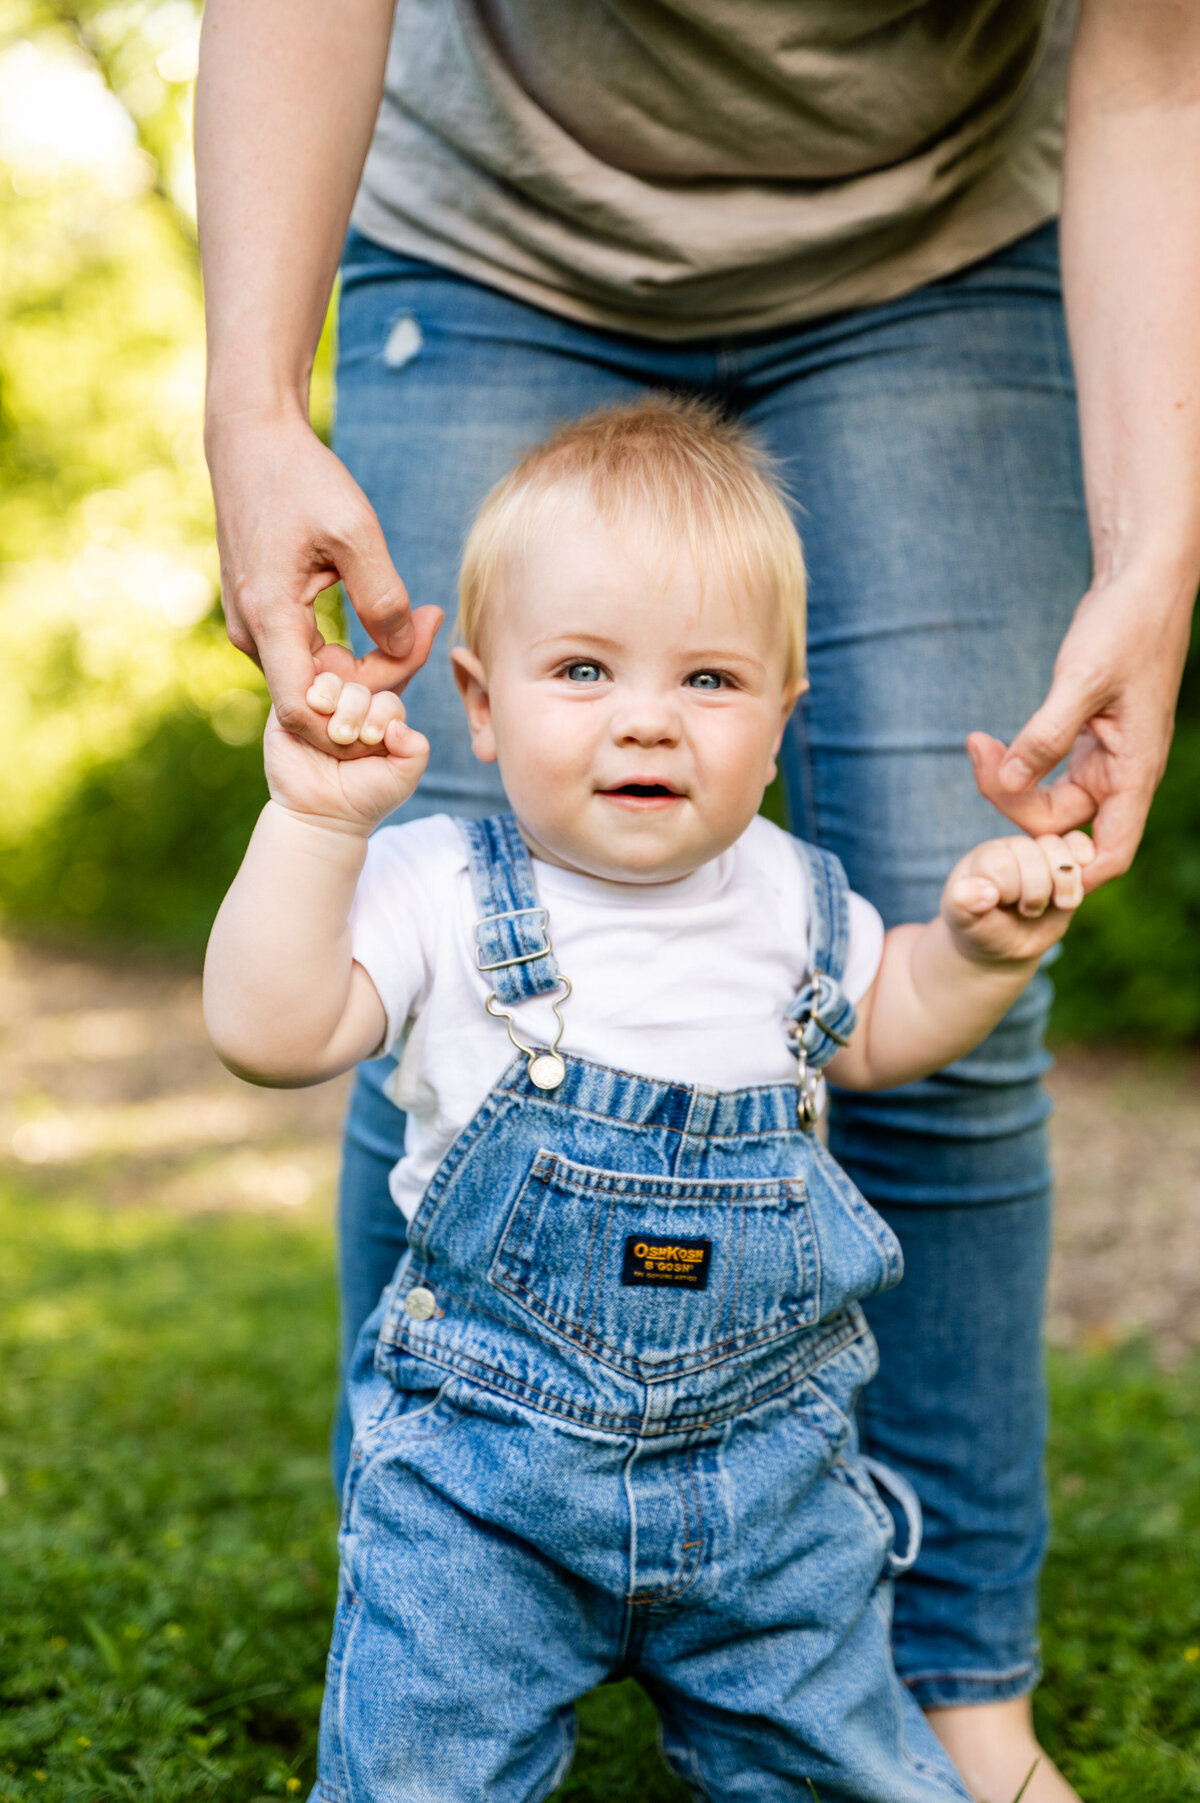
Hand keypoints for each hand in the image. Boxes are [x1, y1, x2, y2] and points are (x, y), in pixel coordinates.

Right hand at [206, 408, 440, 747]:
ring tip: (416, 625)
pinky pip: (308, 658)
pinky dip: (348, 654)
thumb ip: (383, 596)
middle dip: (376, 686)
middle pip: (318, 700)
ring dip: (366, 669)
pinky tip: (387, 626)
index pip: (302, 712)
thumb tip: (406, 649)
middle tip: (428, 632)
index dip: (351, 724)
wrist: (253, 441)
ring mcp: (254, 629)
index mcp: (268, 617)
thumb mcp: (354, 530)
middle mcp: (252, 634)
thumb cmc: (301, 478)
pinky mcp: (264, 619)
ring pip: (316, 680)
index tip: (403, 688)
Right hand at [263, 675, 429, 831]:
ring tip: (333, 733)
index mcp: (378, 723)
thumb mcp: (402, 778)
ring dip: (336, 704)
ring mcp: (320, 710)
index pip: (387, 701)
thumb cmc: (363, 797)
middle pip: (359, 689)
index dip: (383, 714)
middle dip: (357, 712)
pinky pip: (301, 687)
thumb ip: (416, 749)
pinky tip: (315, 715)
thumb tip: (397, 724)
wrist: (319, 815)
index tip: (373, 741)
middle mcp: (350, 713)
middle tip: (347, 739)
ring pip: (331, 683)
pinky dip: (313, 697)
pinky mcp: (290, 710)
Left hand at [942, 831, 1094, 964]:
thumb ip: (964, 905)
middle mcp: (1012, 849)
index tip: (997, 906)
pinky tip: (1079, 886)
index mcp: (984, 858)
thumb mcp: (963, 921)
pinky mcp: (1066, 865)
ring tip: (1059, 904)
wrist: (1005, 943)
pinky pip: (1079, 846)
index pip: (1001, 863)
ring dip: (1063, 882)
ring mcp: (1040, 855)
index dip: (1007, 890)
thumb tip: (985, 893)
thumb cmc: (980, 928)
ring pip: (1058, 848)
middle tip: (1026, 911)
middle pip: (1032, 853)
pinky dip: (1083, 865)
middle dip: (1035, 890)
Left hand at [966, 569, 1192, 892]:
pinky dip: (1018, 766)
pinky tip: (991, 745)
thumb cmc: (1124, 625)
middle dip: (1014, 806)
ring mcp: (1104, 760)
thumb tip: (1007, 781)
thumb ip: (1045, 733)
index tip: (1018, 860)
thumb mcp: (1081, 679)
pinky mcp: (1086, 741)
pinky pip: (1048, 774)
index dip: (1069, 872)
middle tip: (979, 756)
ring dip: (1010, 785)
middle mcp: (1122, 775)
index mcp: (1135, 772)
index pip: (1110, 853)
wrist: (1139, 584)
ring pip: (1050, 802)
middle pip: (1063, 827)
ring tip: (977, 745)